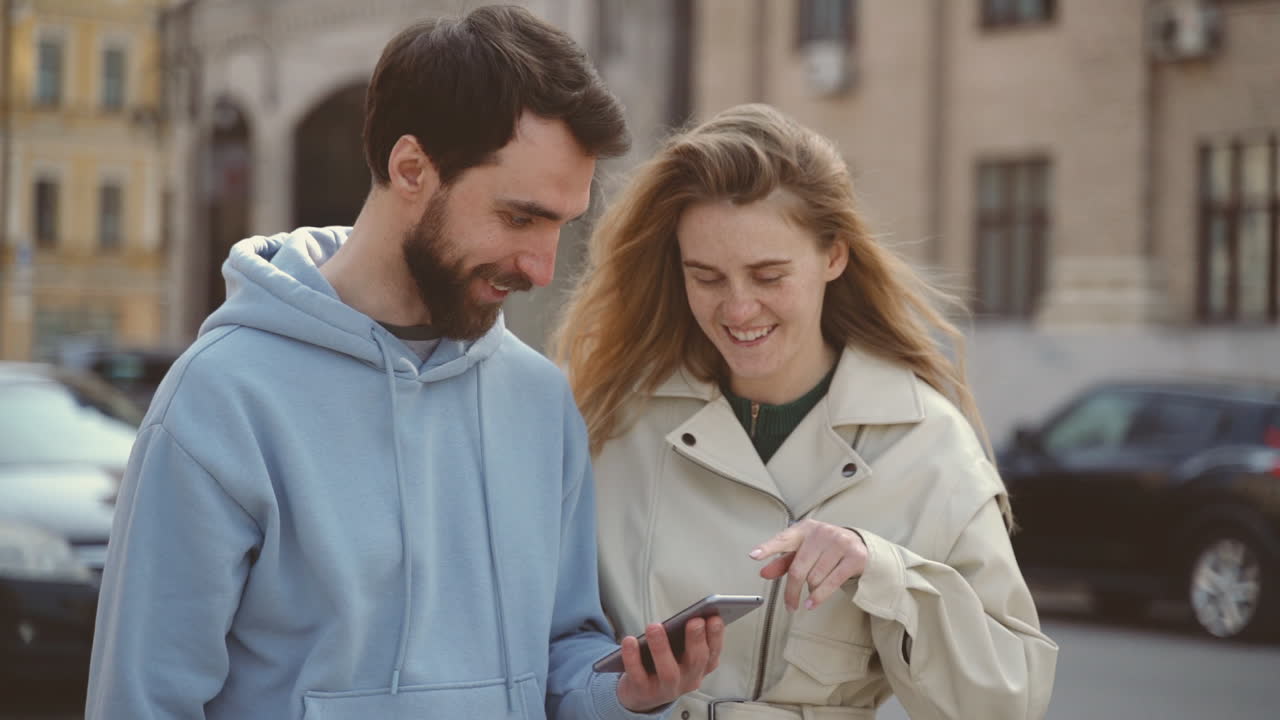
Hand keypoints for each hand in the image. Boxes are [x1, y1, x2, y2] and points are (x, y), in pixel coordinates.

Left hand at [615, 615, 724, 712]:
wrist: (641, 695)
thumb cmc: (664, 666)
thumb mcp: (681, 654)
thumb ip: (688, 637)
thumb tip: (691, 614)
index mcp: (700, 668)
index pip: (713, 652)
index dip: (716, 636)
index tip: (714, 618)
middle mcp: (687, 680)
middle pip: (696, 662)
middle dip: (696, 640)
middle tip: (694, 621)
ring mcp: (666, 689)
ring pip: (668, 672)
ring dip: (661, 648)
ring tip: (654, 627)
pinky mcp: (643, 692)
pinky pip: (638, 675)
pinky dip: (632, 658)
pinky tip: (629, 640)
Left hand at [750, 519, 867, 611]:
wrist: (858, 544)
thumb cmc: (824, 548)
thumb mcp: (803, 550)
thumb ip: (783, 561)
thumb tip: (764, 573)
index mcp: (804, 529)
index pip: (783, 539)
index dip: (768, 548)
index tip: (754, 555)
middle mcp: (821, 533)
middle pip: (798, 568)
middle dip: (792, 591)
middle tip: (789, 604)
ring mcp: (840, 543)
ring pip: (814, 578)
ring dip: (810, 590)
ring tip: (810, 591)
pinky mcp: (854, 556)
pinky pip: (832, 582)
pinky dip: (819, 596)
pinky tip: (812, 602)